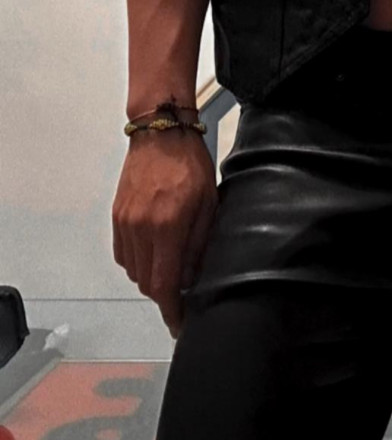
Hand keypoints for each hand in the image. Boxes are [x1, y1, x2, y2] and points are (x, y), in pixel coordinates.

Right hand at [112, 130, 218, 339]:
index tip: (180, 324)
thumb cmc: (190, 164)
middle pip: (147, 283)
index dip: (172, 310)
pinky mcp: (117, 216)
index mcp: (167, 227)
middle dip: (165, 294)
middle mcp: (141, 229)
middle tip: (183, 290)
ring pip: (134, 271)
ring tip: (170, 266)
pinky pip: (124, 254)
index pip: (164, 285)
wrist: (161, 134)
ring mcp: (125, 223)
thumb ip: (199, 245)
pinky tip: (154, 251)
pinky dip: (137, 262)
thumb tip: (192, 279)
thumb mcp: (208, 204)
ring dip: (151, 277)